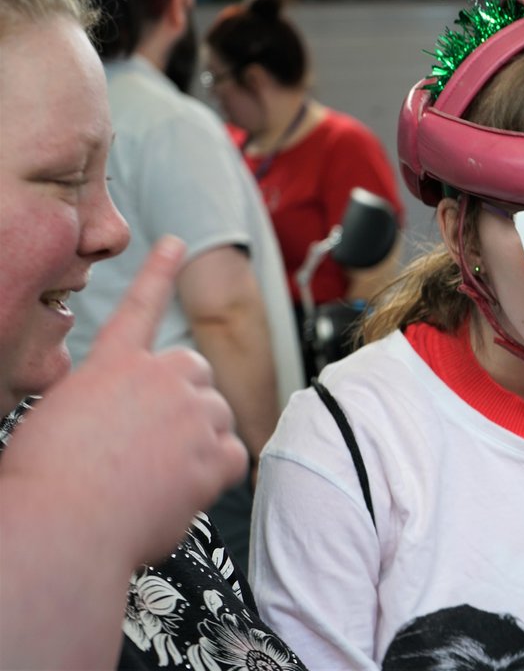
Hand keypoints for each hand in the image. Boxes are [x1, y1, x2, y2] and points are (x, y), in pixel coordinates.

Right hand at [2, 236, 247, 565]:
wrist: (61, 525)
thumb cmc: (44, 484)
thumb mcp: (59, 421)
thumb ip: (101, 406)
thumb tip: (116, 428)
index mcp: (110, 366)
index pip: (140, 308)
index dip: (159, 272)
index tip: (178, 242)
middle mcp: (158, 376)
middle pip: (196, 373)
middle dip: (185, 402)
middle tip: (150, 446)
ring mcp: (191, 409)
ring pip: (218, 417)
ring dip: (197, 444)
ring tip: (152, 478)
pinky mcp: (216, 449)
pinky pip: (234, 456)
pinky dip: (213, 478)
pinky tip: (177, 494)